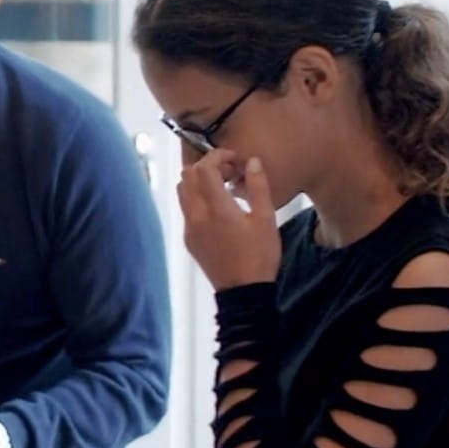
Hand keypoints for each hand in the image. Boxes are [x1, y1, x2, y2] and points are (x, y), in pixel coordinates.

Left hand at [177, 150, 280, 290]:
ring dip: (198, 182)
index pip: (203, 168)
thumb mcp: (266, 218)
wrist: (243, 291)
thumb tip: (251, 162)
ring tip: (223, 187)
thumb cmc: (259, 255)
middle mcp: (196, 216)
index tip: (234, 159)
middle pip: (186, 177)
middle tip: (229, 171)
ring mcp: (189, 229)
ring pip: (182, 193)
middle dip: (205, 166)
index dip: (217, 156)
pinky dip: (197, 199)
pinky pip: (186, 210)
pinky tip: (219, 208)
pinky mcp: (189, 240)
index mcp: (215, 208)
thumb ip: (258, 186)